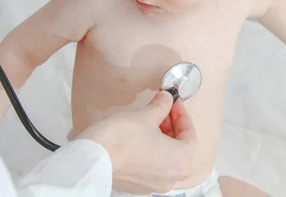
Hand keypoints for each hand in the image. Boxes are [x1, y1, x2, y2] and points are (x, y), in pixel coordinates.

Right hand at [77, 91, 195, 193]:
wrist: (95, 158)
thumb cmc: (122, 140)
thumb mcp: (146, 115)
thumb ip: (161, 106)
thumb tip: (166, 99)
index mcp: (180, 161)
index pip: (190, 134)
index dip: (182, 114)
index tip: (174, 103)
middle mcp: (171, 177)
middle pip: (179, 147)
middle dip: (172, 125)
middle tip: (163, 109)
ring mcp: (154, 184)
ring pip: (166, 157)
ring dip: (162, 137)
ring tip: (150, 120)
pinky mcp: (138, 185)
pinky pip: (152, 166)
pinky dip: (152, 151)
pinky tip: (141, 137)